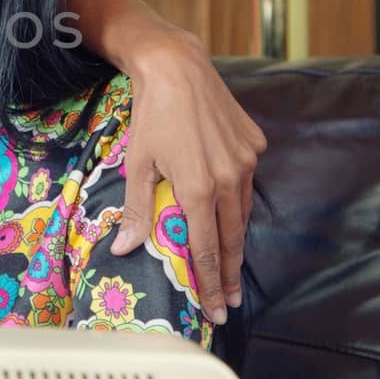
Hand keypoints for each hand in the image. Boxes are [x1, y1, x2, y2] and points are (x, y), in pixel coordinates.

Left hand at [114, 25, 265, 325]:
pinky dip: (237, 200)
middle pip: (231, 239)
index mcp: (198, 189)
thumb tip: (125, 249)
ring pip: (242, 212)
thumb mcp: (137, 165)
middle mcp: (229, 179)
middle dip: (229, 275)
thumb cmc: (151, 117)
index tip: (217, 310)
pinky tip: (227, 212)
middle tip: (229, 302)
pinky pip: (247, 182)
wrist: (178, 68)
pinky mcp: (255, 144)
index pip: (206, 250)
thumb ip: (136, 211)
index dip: (211, 284)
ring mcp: (246, 161)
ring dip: (234, 240)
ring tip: (228, 266)